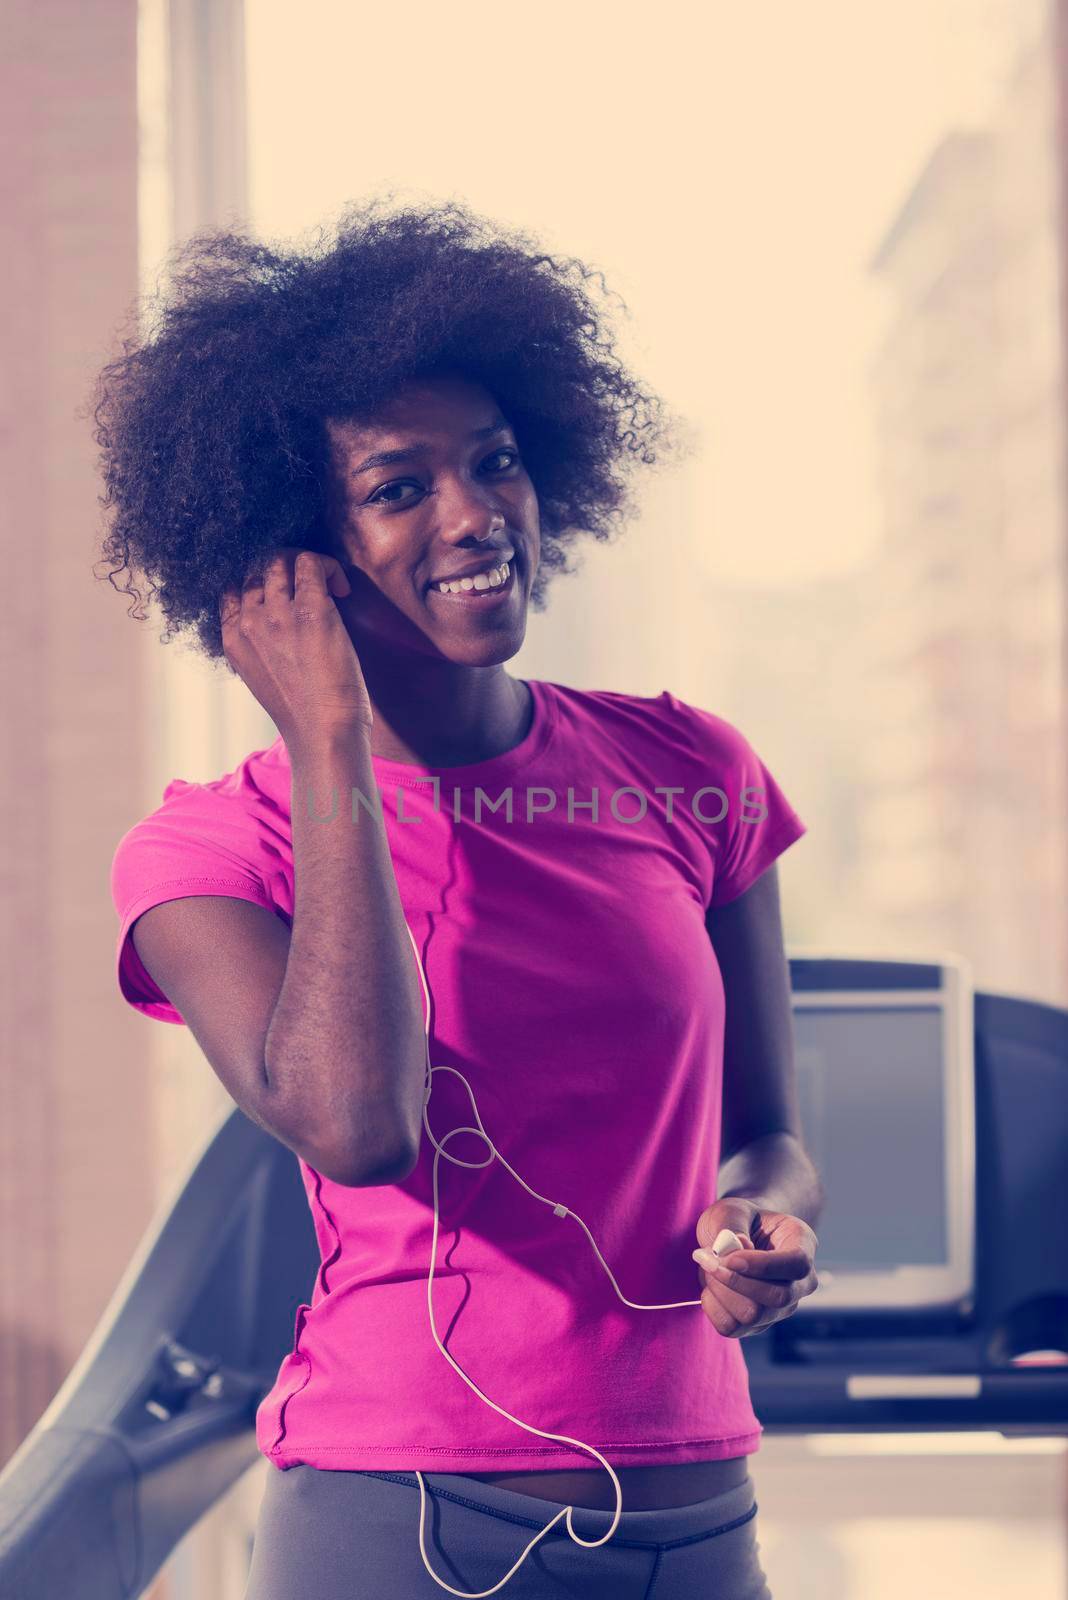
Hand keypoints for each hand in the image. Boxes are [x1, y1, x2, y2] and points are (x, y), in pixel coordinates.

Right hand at [219, 548, 374, 745]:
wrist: (323, 732)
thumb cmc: (304, 713)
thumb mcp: (263, 677)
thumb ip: (261, 646)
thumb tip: (279, 622)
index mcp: (233, 639)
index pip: (232, 588)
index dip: (259, 582)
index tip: (284, 595)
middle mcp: (250, 621)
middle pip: (256, 568)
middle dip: (284, 568)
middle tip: (311, 585)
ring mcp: (278, 614)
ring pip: (281, 558)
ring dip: (306, 562)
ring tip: (330, 585)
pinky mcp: (312, 609)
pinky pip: (311, 562)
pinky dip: (328, 566)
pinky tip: (342, 588)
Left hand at [692, 1197, 819, 1338]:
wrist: (730, 1237)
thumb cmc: (737, 1219)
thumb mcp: (732, 1210)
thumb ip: (732, 1225)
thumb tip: (735, 1250)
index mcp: (803, 1244)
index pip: (797, 1264)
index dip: (763, 1265)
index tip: (730, 1258)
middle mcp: (800, 1282)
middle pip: (778, 1297)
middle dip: (735, 1280)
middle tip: (705, 1257)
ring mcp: (782, 1307)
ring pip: (753, 1316)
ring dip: (720, 1291)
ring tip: (709, 1267)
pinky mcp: (758, 1324)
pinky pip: (733, 1328)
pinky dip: (713, 1307)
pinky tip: (711, 1286)